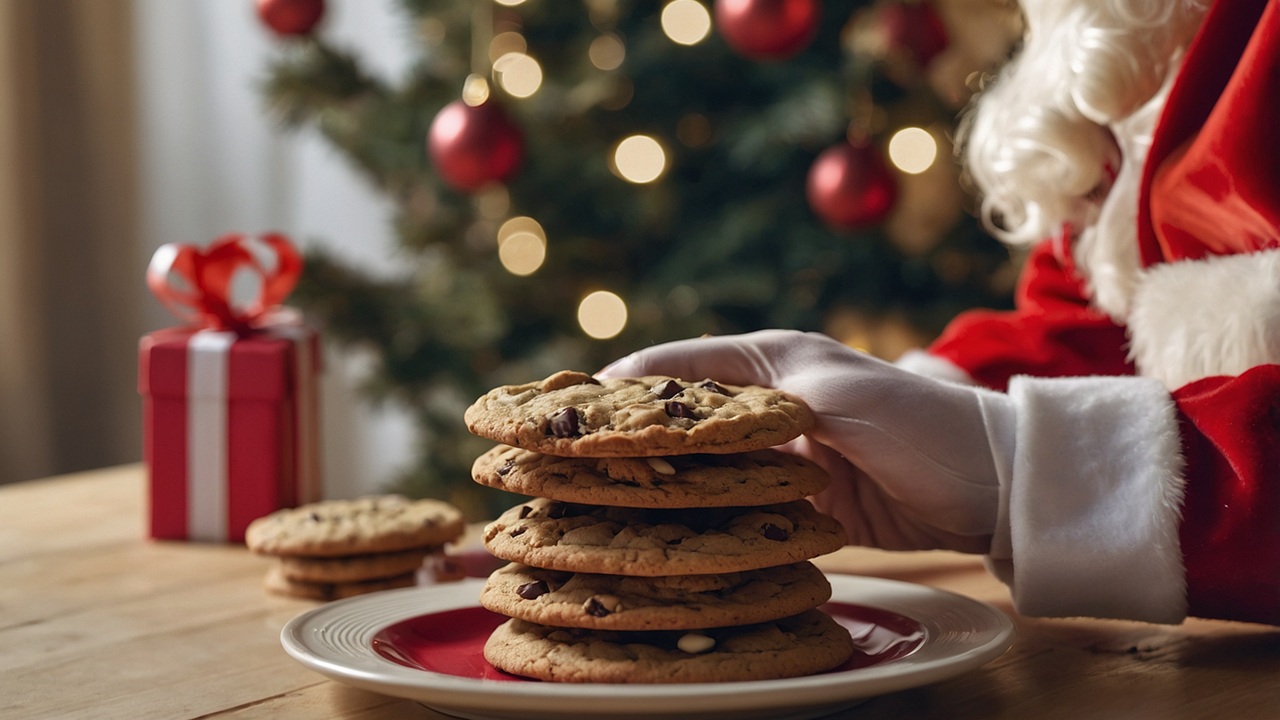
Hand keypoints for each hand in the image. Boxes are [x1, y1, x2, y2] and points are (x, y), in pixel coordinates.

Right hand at [599, 330, 1013, 552]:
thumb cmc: (919, 423)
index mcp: (774, 360)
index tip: (566, 411)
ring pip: (703, 469)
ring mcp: (781, 458)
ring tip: (598, 509)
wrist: (997, 487)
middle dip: (631, 441)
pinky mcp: (798, 506)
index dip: (623, 387)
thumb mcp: (836, 394)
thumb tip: (673, 402)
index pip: (679, 366)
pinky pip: (735, 512)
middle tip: (568, 469)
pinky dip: (703, 523)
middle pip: (683, 421)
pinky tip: (663, 540)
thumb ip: (757, 396)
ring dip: (661, 485)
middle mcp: (769, 406)